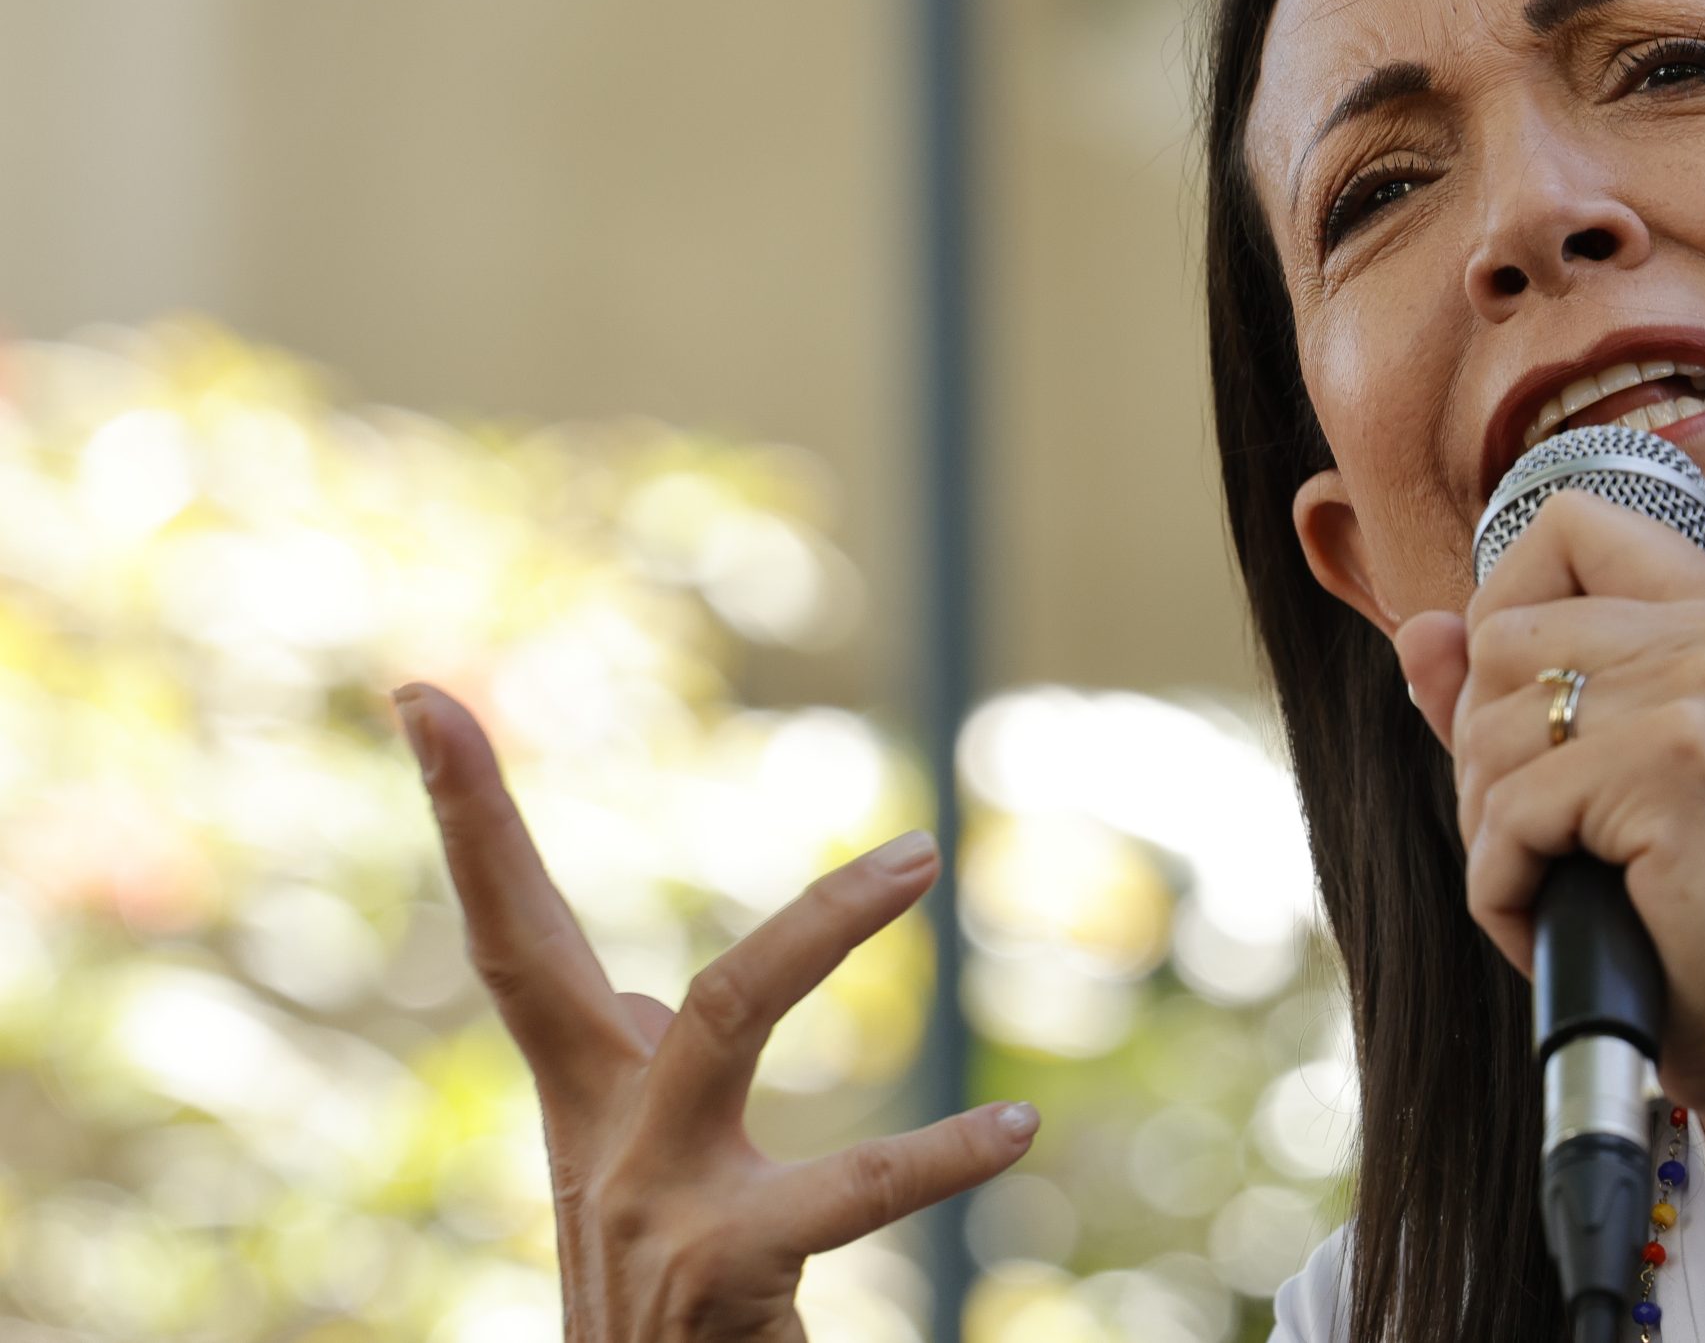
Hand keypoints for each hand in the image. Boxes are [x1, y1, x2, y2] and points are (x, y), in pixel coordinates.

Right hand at [394, 682, 1035, 1341]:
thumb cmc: (665, 1299)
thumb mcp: (636, 1177)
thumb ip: (646, 1082)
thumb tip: (654, 1003)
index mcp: (582, 1098)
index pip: (509, 935)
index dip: (465, 818)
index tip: (421, 693)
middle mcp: (597, 1138)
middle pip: (541, 955)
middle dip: (515, 827)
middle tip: (492, 705)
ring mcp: (646, 1202)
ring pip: (725, 1011)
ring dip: (823, 920)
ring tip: (917, 856)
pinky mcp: (720, 1271)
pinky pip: (850, 1190)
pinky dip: (941, 1157)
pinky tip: (1012, 1129)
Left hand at [1394, 489, 1704, 1156]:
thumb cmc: (1690, 912)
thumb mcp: (1597, 780)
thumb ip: (1504, 690)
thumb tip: (1417, 629)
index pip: (1569, 522)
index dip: (1507, 602)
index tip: (1530, 703)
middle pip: (1502, 633)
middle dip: (1487, 750)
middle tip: (1557, 836)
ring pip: (1490, 726)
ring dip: (1495, 827)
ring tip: (1571, 881)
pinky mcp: (1678, 768)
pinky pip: (1507, 813)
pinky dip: (1504, 888)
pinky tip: (1565, 919)